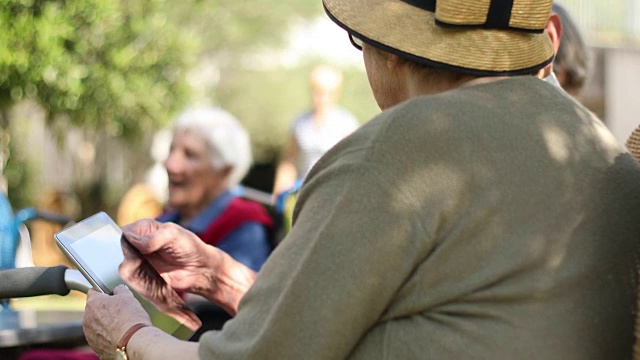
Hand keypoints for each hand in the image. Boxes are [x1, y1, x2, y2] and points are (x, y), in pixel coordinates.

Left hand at [83, 285, 150, 358]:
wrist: (133, 342)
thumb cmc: (130, 318)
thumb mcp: (128, 297)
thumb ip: (120, 290)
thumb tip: (118, 290)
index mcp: (93, 303)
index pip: (93, 291)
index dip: (104, 292)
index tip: (113, 295)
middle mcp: (87, 319)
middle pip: (94, 309)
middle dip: (105, 309)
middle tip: (121, 311)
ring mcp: (89, 334)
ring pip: (96, 325)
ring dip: (106, 323)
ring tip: (121, 325)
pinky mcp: (95, 347)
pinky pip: (100, 338)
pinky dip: (107, 336)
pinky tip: (120, 336)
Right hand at [119, 218, 255, 315]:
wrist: (200, 270)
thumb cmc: (190, 247)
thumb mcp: (174, 236)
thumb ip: (154, 238)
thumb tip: (132, 241)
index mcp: (142, 228)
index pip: (120, 233)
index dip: (123, 243)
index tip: (136, 251)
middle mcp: (135, 244)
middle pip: (117, 253)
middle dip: (129, 260)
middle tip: (144, 263)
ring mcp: (137, 261)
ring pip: (124, 269)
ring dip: (136, 273)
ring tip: (154, 272)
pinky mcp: (141, 277)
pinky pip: (132, 281)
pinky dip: (139, 283)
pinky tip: (153, 280)